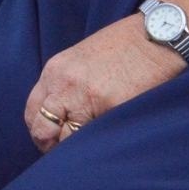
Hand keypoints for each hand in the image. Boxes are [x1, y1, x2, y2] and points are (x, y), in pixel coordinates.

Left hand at [22, 14, 184, 152]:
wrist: (156, 35)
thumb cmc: (123, 45)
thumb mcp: (81, 59)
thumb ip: (65, 84)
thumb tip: (60, 115)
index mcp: (55, 71)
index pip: (32, 112)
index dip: (40, 132)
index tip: (52, 141)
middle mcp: (65, 85)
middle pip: (42, 130)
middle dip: (52, 147)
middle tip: (67, 154)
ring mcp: (86, 98)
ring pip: (66, 141)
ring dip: (74, 150)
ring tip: (88, 151)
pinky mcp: (110, 109)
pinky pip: (94, 139)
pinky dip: (98, 146)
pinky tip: (106, 143)